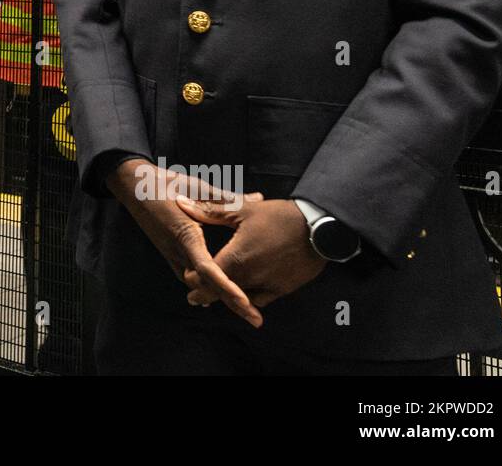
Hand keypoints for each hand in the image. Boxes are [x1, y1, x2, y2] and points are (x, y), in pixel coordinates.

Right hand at [108, 158, 264, 327]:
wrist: (133, 186)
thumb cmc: (165, 183)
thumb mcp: (197, 187)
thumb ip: (227, 199)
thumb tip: (257, 199)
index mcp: (185, 235)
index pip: (208, 270)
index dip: (227, 288)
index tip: (246, 302)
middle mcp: (177, 251)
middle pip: (206, 286)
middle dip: (230, 301)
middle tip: (255, 319)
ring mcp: (172, 255)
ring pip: (198, 285)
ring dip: (220, 296)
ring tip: (246, 309)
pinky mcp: (170, 254)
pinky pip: (191, 277)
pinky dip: (208, 286)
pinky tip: (222, 292)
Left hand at [177, 196, 327, 309]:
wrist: (320, 229)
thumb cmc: (278, 217)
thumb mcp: (241, 210)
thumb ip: (209, 211)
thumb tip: (180, 202)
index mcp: (236, 259)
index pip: (204, 279)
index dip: (192, 281)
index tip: (186, 277)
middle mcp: (250, 278)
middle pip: (219, 294)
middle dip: (207, 292)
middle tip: (195, 292)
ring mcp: (267, 286)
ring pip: (239, 299)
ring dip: (228, 295)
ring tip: (220, 288)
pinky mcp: (283, 290)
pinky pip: (260, 299)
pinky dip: (249, 296)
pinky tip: (245, 288)